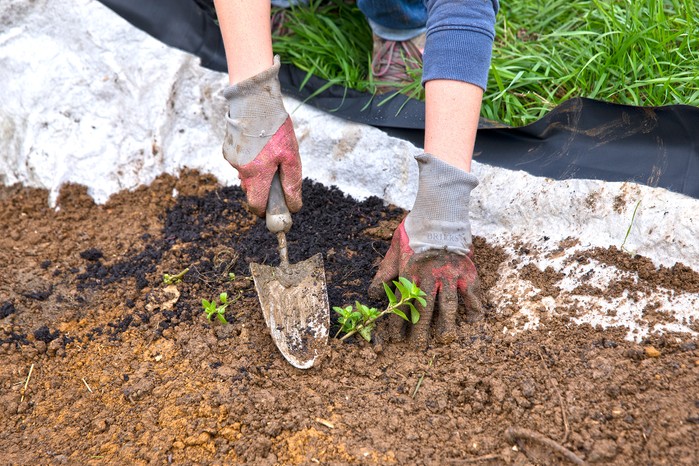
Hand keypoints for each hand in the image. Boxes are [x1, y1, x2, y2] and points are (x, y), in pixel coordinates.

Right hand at [222, 56, 301, 216]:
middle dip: (263, 189)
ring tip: (270, 151)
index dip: (265, 211)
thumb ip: (291, 183)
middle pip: (251, 191)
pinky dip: (251, 159)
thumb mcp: (291, 156)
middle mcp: (241, 169)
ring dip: (258, 172)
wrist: (254, 100)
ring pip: (246, 175)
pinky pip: (242, 161)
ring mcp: (232, 159)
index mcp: (256, 174)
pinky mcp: (228, 148)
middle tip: (277, 177)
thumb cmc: (276, 128)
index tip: (274, 211)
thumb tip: (294, 206)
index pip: (256, 205)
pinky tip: (258, 143)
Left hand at [369, 221, 481, 344]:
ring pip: (448, 305)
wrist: (439, 212)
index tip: (395, 338)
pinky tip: (472, 322)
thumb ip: (384, 273)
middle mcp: (430, 276)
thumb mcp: (393, 251)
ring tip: (446, 340)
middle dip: (420, 331)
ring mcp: (450, 274)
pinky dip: (474, 308)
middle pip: (425, 309)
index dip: (398, 323)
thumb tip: (373, 294)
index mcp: (410, 272)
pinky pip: (472, 293)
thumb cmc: (414, 231)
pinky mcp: (466, 270)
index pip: (402, 303)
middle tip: (418, 348)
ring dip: (447, 325)